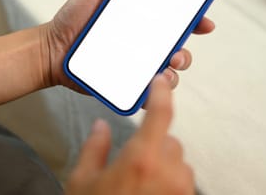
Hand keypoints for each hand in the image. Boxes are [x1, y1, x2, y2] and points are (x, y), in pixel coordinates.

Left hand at [41, 0, 214, 91]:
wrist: (51, 50)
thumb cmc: (72, 18)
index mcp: (140, 17)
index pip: (173, 17)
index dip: (193, 19)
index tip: (204, 20)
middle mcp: (142, 40)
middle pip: (176, 45)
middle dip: (186, 49)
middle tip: (179, 48)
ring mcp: (136, 62)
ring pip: (167, 70)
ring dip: (173, 70)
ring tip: (166, 66)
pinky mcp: (125, 81)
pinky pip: (147, 89)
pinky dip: (154, 90)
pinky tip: (151, 85)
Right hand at [66, 74, 194, 194]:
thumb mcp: (82, 181)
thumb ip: (95, 148)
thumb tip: (102, 126)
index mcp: (141, 159)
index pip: (160, 114)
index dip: (161, 93)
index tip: (159, 82)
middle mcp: (169, 172)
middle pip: (170, 140)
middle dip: (154, 144)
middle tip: (132, 162)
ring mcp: (182, 191)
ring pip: (179, 162)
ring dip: (164, 165)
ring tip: (140, 187)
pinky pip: (183, 183)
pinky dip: (170, 183)